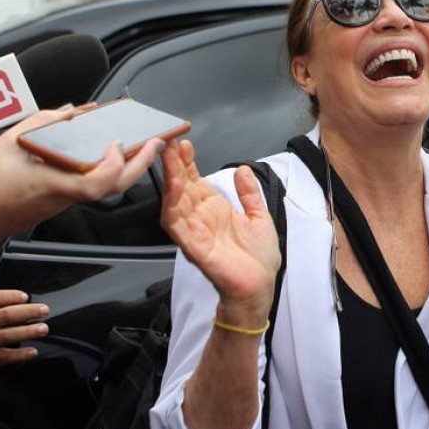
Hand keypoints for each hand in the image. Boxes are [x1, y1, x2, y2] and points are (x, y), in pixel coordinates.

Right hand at [0, 107, 163, 243]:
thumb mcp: (9, 141)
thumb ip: (42, 123)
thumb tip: (69, 112)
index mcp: (52, 185)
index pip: (96, 185)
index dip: (113, 166)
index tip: (116, 144)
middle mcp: (63, 197)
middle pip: (112, 188)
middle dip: (139, 165)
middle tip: (155, 142)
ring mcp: (63, 202)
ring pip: (105, 188)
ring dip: (126, 166)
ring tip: (140, 144)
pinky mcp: (59, 202)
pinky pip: (90, 186)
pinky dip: (105, 169)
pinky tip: (108, 152)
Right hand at [0, 277, 49, 381]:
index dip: (11, 296)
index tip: (25, 296)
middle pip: (4, 316)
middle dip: (27, 312)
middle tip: (43, 310)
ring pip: (5, 335)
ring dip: (27, 331)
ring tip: (43, 328)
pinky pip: (2, 357)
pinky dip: (18, 355)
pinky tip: (32, 352)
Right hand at [159, 138, 279, 325]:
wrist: (259, 287)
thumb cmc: (258, 259)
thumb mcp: (258, 217)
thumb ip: (249, 193)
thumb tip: (243, 170)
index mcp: (214, 209)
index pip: (195, 180)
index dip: (188, 162)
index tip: (183, 142)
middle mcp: (200, 218)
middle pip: (182, 187)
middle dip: (175, 164)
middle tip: (169, 141)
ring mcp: (194, 232)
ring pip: (175, 202)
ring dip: (171, 179)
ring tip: (169, 157)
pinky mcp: (194, 247)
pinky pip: (177, 225)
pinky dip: (173, 206)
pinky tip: (173, 190)